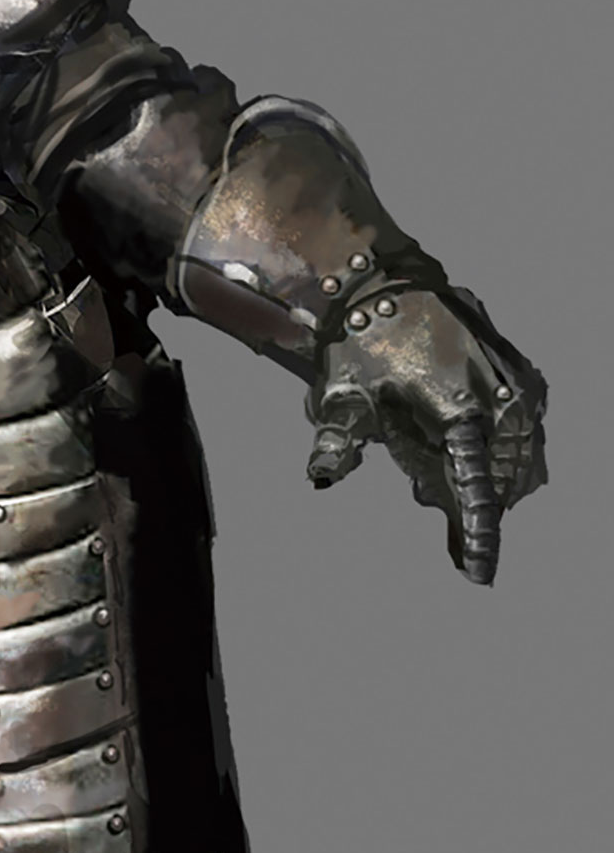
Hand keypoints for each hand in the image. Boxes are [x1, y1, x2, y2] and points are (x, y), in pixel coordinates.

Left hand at [305, 281, 545, 583]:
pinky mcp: (514, 364)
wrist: (378, 280)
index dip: (477, 535)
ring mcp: (510, 379)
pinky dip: (515, 440)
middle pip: (503, 477)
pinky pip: (529, 416)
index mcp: (456, 413)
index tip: (479, 572)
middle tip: (437, 507)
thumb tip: (324, 476)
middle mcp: (494, 397)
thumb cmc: (356, 343)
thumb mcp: (339, 399)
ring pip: (524, 450)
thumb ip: (336, 443)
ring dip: (500, 475)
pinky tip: (491, 442)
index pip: (475, 489)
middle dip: (478, 502)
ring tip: (460, 476)